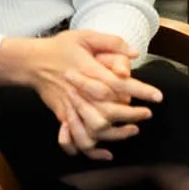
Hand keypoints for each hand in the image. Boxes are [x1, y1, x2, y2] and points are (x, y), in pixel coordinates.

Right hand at [0, 29, 160, 159]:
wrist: (31, 62)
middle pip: (107, 112)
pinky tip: (105, 154)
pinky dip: (89, 150)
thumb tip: (135, 53)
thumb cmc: (61, 47)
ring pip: (92, 130)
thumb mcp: (86, 36)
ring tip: (132, 131)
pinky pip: (75, 139)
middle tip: (147, 113)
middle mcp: (80, 92)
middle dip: (131, 116)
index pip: (118, 84)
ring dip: (114, 135)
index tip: (157, 96)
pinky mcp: (62, 117)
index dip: (140, 91)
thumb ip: (111, 42)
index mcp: (88, 71)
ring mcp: (70, 107)